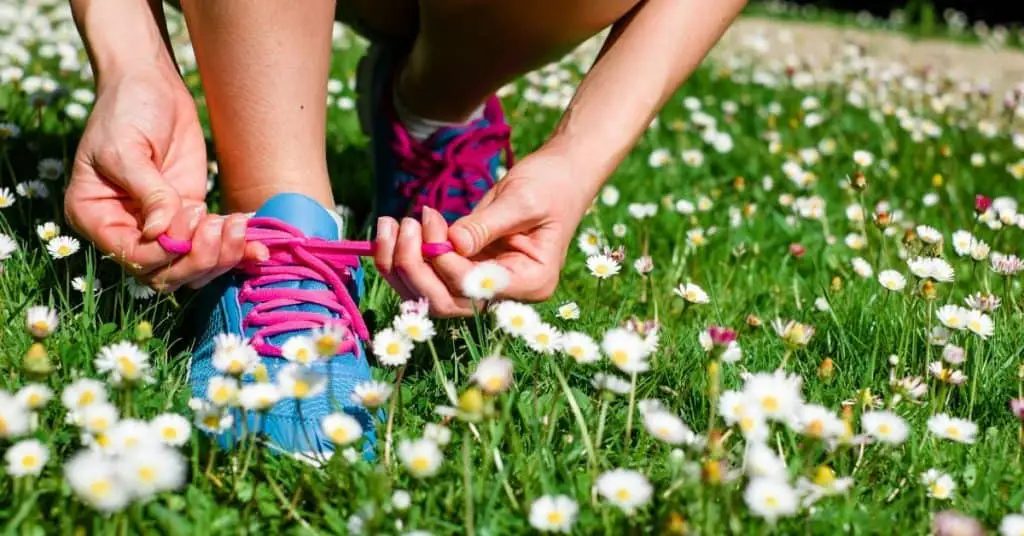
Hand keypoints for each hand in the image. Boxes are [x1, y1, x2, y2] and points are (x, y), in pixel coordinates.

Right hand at [64, 63, 265, 290]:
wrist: (149, 83)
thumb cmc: (126, 110)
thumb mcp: (127, 149)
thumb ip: (148, 192)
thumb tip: (162, 232)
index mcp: (96, 218)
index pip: (134, 257)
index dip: (166, 250)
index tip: (189, 216)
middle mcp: (127, 231)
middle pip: (165, 273)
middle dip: (199, 257)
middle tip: (220, 224)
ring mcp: (162, 227)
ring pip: (193, 269)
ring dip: (221, 256)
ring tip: (238, 225)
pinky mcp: (191, 217)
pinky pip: (213, 247)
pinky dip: (237, 251)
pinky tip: (259, 247)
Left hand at [373, 151, 590, 316]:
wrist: (562, 175)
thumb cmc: (551, 185)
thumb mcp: (521, 200)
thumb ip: (486, 225)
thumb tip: (450, 243)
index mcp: (531, 282)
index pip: (474, 289)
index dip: (444, 262)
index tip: (430, 220)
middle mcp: (506, 294)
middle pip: (446, 303)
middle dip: (415, 268)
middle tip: (406, 223)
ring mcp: (485, 285)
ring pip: (430, 296)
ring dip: (401, 265)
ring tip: (392, 224)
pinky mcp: (468, 270)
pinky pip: (429, 277)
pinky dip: (405, 258)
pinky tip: (393, 230)